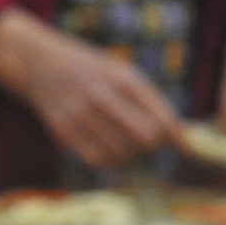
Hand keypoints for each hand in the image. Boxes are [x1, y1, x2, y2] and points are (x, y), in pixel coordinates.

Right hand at [0, 8, 186, 168]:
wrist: (39, 62)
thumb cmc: (91, 70)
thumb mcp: (122, 72)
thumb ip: (151, 101)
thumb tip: (181, 135)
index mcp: (124, 78)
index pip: (162, 118)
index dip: (177, 138)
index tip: (186, 148)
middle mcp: (103, 95)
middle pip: (146, 139)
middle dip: (155, 146)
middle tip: (152, 143)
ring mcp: (82, 114)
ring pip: (123, 153)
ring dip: (132, 155)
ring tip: (128, 143)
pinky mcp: (64, 131)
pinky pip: (98, 160)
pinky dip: (111, 161)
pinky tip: (111, 150)